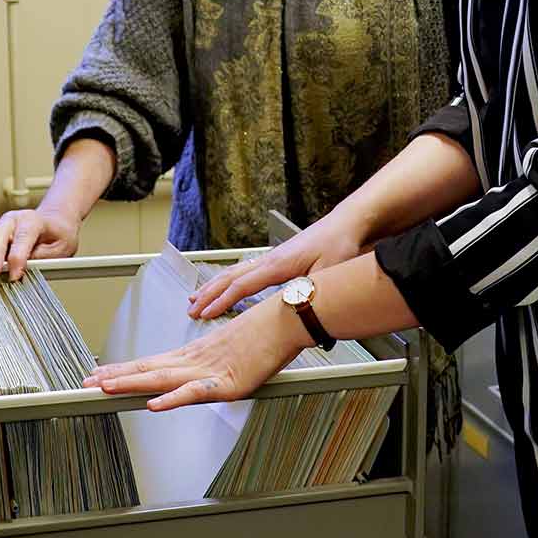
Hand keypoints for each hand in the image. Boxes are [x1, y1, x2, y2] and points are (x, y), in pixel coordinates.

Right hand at [0, 206, 80, 279]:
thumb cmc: (58, 235)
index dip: (17, 257)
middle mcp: (13, 220)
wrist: (54, 223)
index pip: (23, 237)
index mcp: (33, 220)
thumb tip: (25, 269)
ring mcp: (0, 226)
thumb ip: (44, 258)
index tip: (15, 275)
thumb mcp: (63, 247)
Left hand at [84, 294, 307, 409]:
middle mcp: (195, 361)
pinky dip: (173, 399)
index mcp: (195, 355)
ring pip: (162, 378)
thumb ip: (214, 366)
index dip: (123, 370)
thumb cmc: (265, 334)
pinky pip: (195, 393)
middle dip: (115, 377)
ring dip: (131, 383)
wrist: (287, 320)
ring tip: (104, 387)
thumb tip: (201, 375)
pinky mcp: (227, 383)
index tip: (98, 373)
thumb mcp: (231, 352)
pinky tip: (155, 404)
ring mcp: (209, 371)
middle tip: (85, 383)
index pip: (151, 363)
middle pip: (148, 370)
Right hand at [187, 211, 368, 320]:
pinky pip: (244, 271)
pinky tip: (225, 285)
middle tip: (191, 309)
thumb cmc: (339, 244)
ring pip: (234, 272)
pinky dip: (228, 280)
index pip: (242, 286)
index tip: (206, 313)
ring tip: (198, 298)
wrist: (346, 223)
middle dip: (208, 294)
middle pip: (230, 277)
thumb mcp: (328, 274)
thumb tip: (298, 313)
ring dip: (214, 286)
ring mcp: (271, 258)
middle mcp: (269, 259)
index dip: (222, 301)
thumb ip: (311, 293)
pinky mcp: (277, 258)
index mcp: (278, 265)